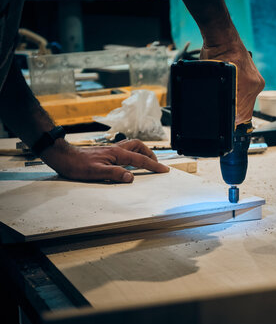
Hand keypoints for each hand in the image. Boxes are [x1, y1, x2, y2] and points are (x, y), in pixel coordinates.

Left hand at [40, 139, 169, 182]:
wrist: (64, 157)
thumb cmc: (77, 165)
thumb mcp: (96, 173)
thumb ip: (115, 174)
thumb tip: (131, 177)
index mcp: (117, 154)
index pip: (140, 159)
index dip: (153, 165)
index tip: (163, 169)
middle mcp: (116, 149)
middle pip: (139, 147)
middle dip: (150, 154)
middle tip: (156, 164)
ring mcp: (111, 149)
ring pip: (132, 146)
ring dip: (142, 152)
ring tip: (146, 161)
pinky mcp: (106, 152)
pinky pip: (124, 149)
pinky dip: (132, 153)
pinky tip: (129, 160)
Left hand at [200, 38, 264, 124]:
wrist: (223, 38)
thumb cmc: (214, 55)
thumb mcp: (210, 78)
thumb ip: (215, 94)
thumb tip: (214, 111)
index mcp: (243, 85)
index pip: (238, 112)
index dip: (230, 121)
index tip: (222, 125)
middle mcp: (254, 85)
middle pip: (245, 113)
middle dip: (234, 119)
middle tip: (223, 122)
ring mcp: (257, 83)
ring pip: (249, 107)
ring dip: (239, 111)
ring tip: (228, 112)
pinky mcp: (258, 81)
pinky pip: (251, 98)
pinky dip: (242, 102)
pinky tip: (234, 102)